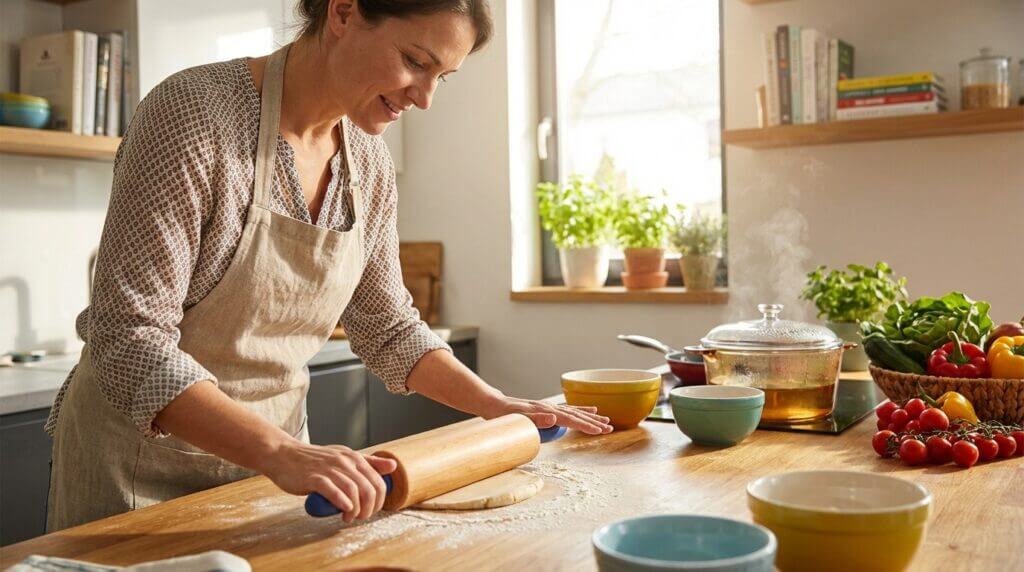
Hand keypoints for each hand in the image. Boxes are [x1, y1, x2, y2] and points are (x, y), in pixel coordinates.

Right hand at [261, 440, 396, 522]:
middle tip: (359, 518)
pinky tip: (343, 510)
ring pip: (354, 491)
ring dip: (355, 510)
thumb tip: (393, 466)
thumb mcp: (344, 457)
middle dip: (369, 508)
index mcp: (354, 458)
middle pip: (368, 488)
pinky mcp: (314, 478)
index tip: (369, 511)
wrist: (283, 455)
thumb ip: (369, 462)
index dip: (379, 501)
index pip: (378, 481)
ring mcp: (329, 469)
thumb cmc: (314, 460)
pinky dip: (342, 502)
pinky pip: (334, 491)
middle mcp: (344, 462)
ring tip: (348, 517)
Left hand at [485, 396, 613, 434]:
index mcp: (546, 411)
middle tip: (610, 428)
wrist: (494, 405)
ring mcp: (549, 407)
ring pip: (575, 412)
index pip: (570, 420)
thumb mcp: (517, 418)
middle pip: (577, 415)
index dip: (586, 425)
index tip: (600, 431)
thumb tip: (555, 419)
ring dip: (591, 417)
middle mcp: (550, 408)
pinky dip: (581, 410)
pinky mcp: (547, 409)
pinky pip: (568, 410)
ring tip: (606, 420)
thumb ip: (536, 419)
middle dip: (594, 422)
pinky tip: (590, 410)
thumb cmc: (504, 414)